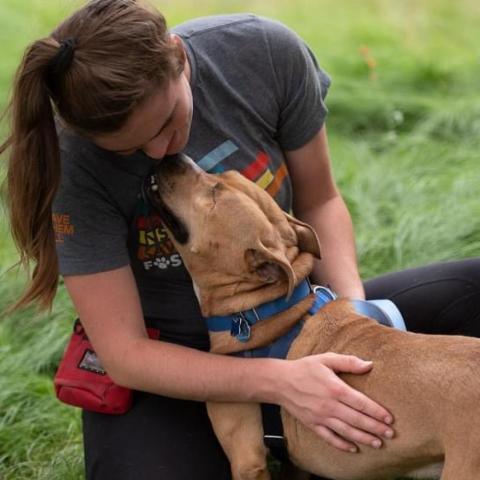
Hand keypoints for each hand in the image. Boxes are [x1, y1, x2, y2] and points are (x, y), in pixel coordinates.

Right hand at [278, 353, 393, 451]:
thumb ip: (348, 362)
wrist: (280, 381)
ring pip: (347, 431)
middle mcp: (329, 405)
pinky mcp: (312, 424)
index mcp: (335, 388)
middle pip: (357, 420)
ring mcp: (321, 417)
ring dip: (364, 438)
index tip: (390, 419)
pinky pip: (330, 438)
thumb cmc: (305, 368)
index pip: (361, 403)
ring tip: (378, 443)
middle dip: (376, 428)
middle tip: (390, 434)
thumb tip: (369, 365)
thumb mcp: (326, 359)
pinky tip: (354, 448)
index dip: (377, 412)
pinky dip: (342, 445)